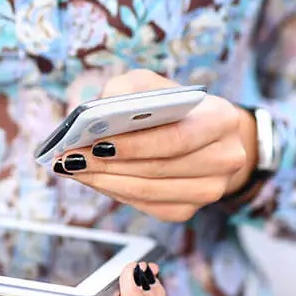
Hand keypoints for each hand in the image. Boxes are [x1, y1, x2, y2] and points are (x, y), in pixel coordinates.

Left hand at [53, 69, 258, 221]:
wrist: (205, 136)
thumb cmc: (174, 107)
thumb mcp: (153, 85)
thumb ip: (127, 89)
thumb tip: (95, 111)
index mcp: (221, 120)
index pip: (176, 139)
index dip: (134, 145)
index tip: (96, 143)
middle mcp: (225, 159)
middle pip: (158, 170)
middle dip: (108, 165)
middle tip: (71, 158)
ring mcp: (210, 190)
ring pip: (149, 192)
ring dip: (105, 182)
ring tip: (73, 168)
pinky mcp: (188, 210)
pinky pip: (146, 206)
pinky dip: (115, 192)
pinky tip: (93, 179)